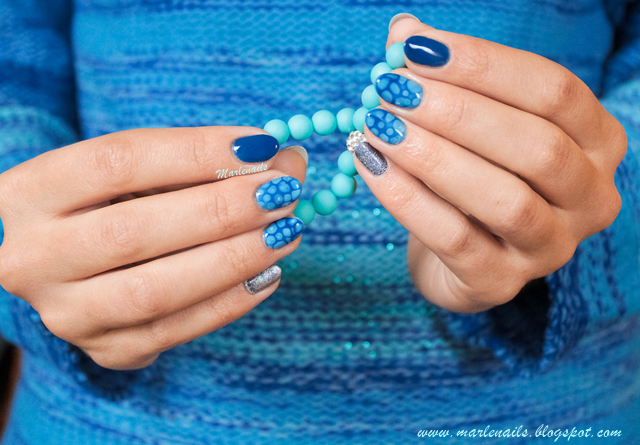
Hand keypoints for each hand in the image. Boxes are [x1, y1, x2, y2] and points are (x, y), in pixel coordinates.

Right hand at [0, 127, 306, 368]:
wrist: (77, 267)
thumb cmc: (116, 205)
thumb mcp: (145, 173)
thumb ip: (207, 163)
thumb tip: (288, 160)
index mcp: (30, 192)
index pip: (116, 162)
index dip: (195, 152)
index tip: (261, 145)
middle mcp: (33, 258)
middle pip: (133, 231)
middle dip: (221, 210)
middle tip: (282, 192)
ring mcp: (67, 313)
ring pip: (154, 291)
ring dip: (233, 259)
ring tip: (286, 231)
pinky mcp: (107, 350)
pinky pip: (176, 331)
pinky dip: (230, 302)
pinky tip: (268, 273)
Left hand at [354, 17, 625, 312]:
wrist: (461, 255)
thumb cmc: (471, 178)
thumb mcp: (470, 126)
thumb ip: (444, 78)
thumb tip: (404, 31)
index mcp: (595, 142)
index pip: (552, 91)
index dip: (482, 65)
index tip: (414, 48)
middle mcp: (590, 197)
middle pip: (536, 145)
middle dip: (456, 112)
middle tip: (391, 91)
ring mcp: (551, 247)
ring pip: (504, 198)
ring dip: (433, 156)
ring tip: (376, 127)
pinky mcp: (502, 282)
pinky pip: (457, 240)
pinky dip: (409, 200)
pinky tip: (370, 167)